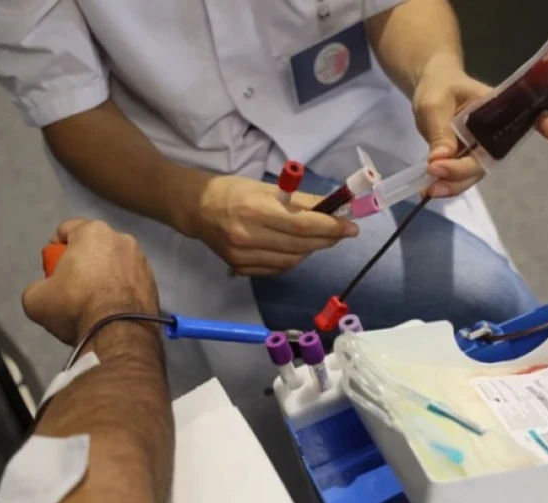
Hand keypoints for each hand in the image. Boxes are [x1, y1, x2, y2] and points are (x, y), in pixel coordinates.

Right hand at [23, 219, 159, 344]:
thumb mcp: (36, 299)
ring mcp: (142, 260)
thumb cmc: (75, 306)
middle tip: (71, 286)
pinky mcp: (154, 282)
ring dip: (104, 275)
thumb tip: (45, 292)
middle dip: (82, 261)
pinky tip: (113, 308)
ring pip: (115, 263)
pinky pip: (131, 280)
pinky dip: (121, 289)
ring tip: (95, 300)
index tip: (52, 268)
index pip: (67, 228)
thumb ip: (37, 287)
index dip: (55, 247)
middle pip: (94, 246)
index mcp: (93, 232)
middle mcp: (122, 239)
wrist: (119, 333)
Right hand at [192, 175, 358, 275]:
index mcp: (254, 210)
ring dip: (311, 249)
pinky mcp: (240, 268)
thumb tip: (334, 208)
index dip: (331, 228)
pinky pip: (278, 268)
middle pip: (300, 245)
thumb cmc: (234, 191)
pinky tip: (297, 248)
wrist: (196, 209)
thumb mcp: (267, 188)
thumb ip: (300, 200)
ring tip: (319, 237)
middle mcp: (247, 237)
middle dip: (327, 239)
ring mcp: (242, 256)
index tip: (351, 227)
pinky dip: (293, 259)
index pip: (302, 225)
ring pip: (292, 260)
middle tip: (343, 232)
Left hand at [412, 53, 547, 196]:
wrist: (430, 90)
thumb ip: (439, 131)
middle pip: (488, 158)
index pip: (525, 115)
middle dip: (463, 171)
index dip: (542, 123)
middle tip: (435, 170)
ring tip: (429, 189)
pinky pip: (459, 177)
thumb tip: (439, 160)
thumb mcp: (434, 104)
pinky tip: (427, 189)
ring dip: (453, 185)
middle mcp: (494, 132)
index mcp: (496, 107)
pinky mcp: (466, 160)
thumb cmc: (438, 88)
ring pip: (473, 174)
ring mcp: (480, 149)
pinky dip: (445, 185)